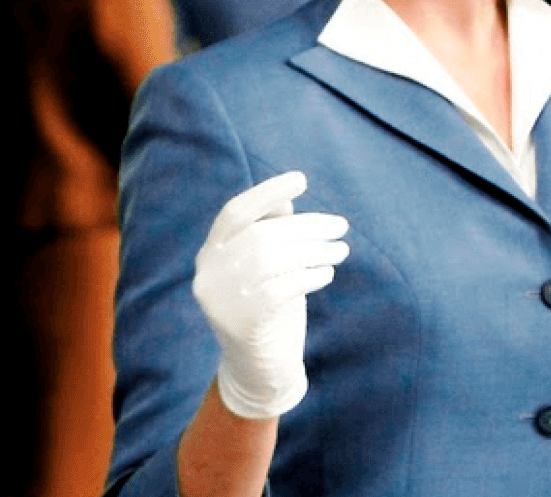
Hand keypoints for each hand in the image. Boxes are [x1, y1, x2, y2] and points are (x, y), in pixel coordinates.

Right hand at [192, 171, 350, 418]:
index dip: (266, 193)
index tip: (300, 179)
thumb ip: (268, 239)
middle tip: (341, 226)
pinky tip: (326, 272)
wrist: (258, 372)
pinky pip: (282, 288)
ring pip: (272, 259)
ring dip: (314, 250)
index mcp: (209, 256)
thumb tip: (286, 202)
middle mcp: (208, 274)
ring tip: (341, 250)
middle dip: (306, 226)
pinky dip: (309, 275)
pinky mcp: (243, 322)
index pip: (235, 214)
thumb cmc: (268, 314)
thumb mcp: (266, 273)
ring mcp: (221, 300)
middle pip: (261, 235)